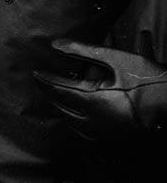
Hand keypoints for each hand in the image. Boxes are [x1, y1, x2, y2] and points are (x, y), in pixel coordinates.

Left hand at [35, 39, 166, 139]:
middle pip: (61, 107)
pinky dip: (77, 123)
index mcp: (92, 98)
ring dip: (62, 109)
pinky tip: (77, 116)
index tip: (35, 73)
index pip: (58, 88)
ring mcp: (104, 132)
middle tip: (43, 83)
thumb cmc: (147, 78)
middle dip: (50, 94)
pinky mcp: (114, 138)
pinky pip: (87, 134)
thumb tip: (55, 44)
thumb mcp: (115, 59)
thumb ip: (82, 51)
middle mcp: (94, 118)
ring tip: (57, 97)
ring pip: (72, 123)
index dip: (45, 80)